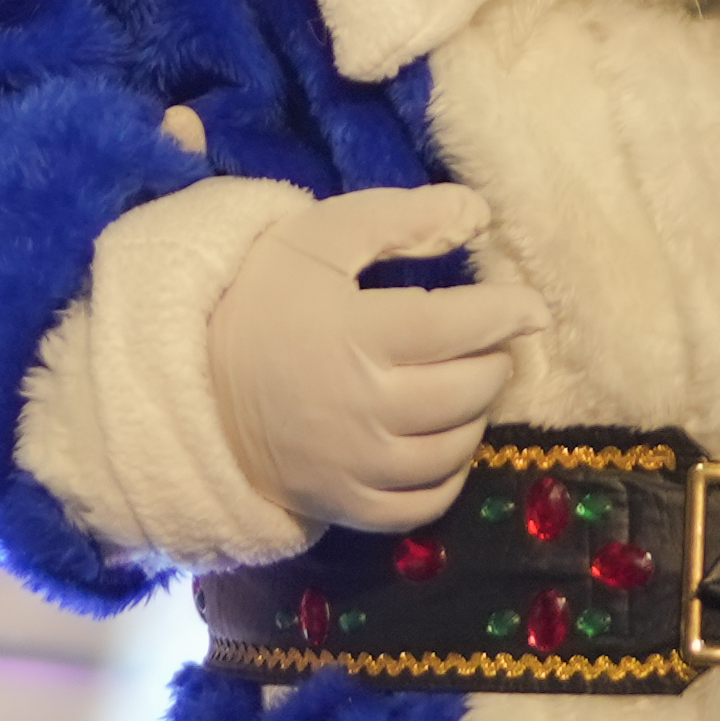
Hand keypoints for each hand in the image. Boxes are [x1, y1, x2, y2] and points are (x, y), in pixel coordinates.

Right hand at [206, 184, 554, 533]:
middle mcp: (365, 408)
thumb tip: (479, 214)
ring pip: (456, 447)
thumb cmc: (258, 300)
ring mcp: (357, 466)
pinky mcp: (347, 506)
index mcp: (359, 334)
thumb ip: (400, 218)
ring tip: (460, 383)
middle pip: (470, 390)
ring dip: (474, 413)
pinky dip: (448, 474)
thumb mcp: (318, 238)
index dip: (510, 312)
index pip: (465, 326)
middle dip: (491, 360)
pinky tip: (439, 440)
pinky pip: (426, 503)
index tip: (532, 307)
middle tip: (482, 341)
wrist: (187, 384)